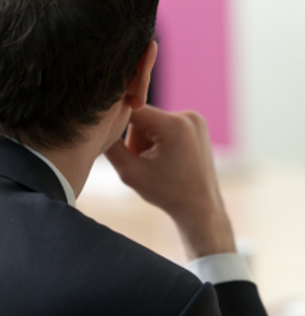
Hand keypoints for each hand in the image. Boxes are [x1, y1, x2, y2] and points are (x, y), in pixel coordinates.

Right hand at [105, 106, 235, 260]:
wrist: (200, 205)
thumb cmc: (166, 193)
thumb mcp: (130, 172)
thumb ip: (110, 146)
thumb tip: (94, 124)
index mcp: (173, 125)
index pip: (132, 110)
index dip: (115, 122)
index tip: (105, 134)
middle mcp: (188, 116)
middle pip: (143, 117)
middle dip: (136, 138)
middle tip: (142, 163)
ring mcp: (196, 119)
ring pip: (154, 121)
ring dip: (148, 140)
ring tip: (156, 164)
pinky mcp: (197, 125)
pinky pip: (167, 124)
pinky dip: (160, 139)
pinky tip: (167, 159)